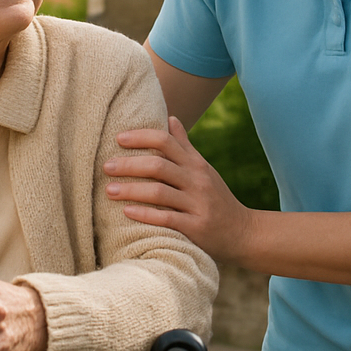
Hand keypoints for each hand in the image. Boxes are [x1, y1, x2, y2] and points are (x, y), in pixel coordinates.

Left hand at [106, 116, 253, 262]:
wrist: (243, 232)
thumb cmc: (216, 198)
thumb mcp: (204, 169)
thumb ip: (185, 146)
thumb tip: (170, 118)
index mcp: (196, 164)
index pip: (166, 142)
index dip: (141, 137)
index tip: (119, 138)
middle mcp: (197, 181)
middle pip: (158, 165)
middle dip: (129, 165)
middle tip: (106, 166)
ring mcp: (197, 204)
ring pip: (159, 192)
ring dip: (131, 190)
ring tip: (109, 190)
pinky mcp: (196, 228)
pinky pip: (167, 218)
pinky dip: (145, 214)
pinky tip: (127, 211)